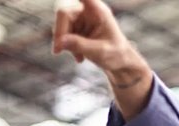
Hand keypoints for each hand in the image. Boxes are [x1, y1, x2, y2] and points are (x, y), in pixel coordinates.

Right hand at [52, 0, 151, 118]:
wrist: (120, 63)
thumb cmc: (116, 54)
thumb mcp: (100, 51)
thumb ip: (80, 45)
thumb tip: (60, 41)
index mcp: (98, 11)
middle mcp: (88, 11)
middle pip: (64, 13)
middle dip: (60, 32)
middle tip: (57, 50)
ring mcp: (81, 18)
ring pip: (61, 24)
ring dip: (64, 42)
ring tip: (78, 57)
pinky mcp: (77, 26)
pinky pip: (63, 33)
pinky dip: (67, 46)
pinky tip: (79, 57)